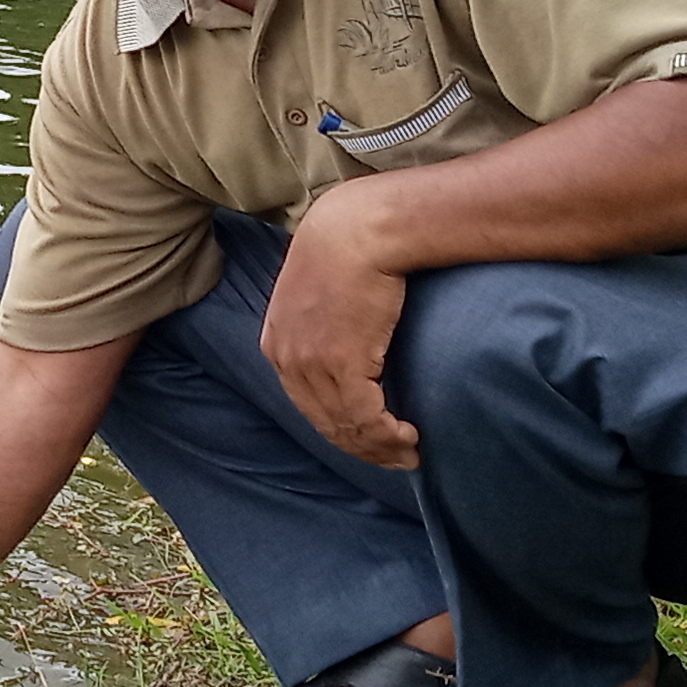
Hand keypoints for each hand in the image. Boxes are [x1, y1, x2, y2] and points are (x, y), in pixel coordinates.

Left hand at [258, 185, 419, 468]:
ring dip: (380, 447)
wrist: (359, 228)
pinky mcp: (341, 363)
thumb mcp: (319, 291)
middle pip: (324, 422)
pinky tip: (409, 437)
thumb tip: (349, 339)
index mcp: (277, 343)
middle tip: (397, 458)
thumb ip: (322, 323)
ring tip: (409, 453)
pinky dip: (388, 436)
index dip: (340, 428)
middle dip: (362, 447)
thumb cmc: (348, 249)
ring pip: (346, 425)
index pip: (307, 403)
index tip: (369, 440)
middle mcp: (287, 358)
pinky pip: (365, 417)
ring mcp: (311, 363)